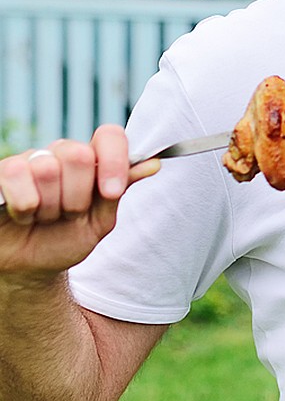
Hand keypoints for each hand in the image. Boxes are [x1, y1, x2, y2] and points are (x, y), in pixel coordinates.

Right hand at [0, 126, 158, 274]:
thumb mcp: (99, 222)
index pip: (109, 136)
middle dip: (77, 196)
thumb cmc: (65, 240)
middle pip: (80, 155)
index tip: (111, 194)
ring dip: (49, 206)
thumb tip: (153, 164)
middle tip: (69, 214)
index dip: (114, 162)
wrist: (28, 265)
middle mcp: (63, 153)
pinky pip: (16, 174)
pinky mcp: (4, 170)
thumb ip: (120, 189)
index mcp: (93, 161)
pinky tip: (23, 214)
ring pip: (48, 169)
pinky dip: (24, 205)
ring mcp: (32, 160)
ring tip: (44, 217)